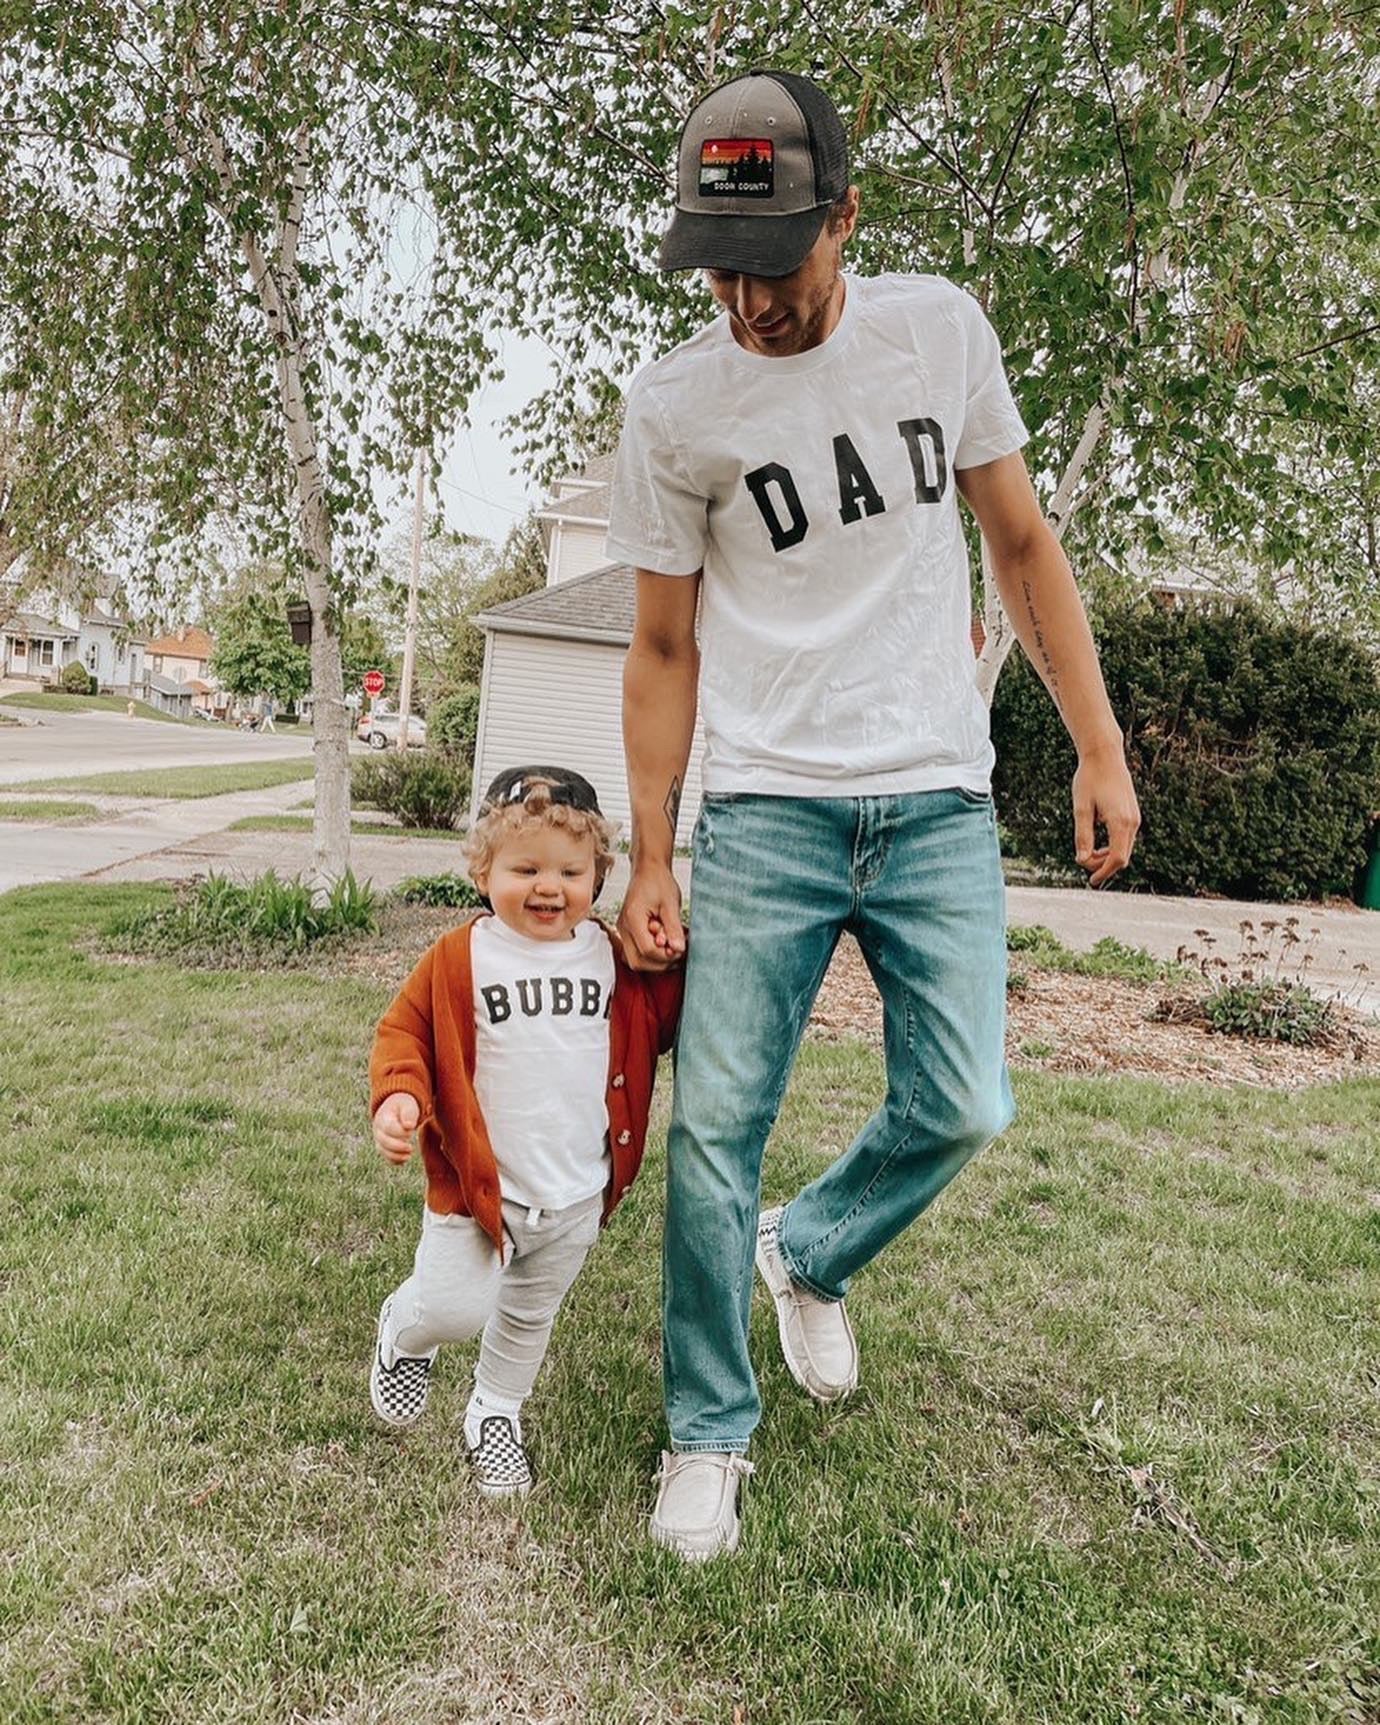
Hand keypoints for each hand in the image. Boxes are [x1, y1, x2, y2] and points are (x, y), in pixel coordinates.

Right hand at [374, 1092, 419, 1163]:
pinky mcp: (384, 1148)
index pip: (388, 1127)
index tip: (411, 1131)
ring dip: (396, 1156)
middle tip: (410, 1147)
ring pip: (383, 1151)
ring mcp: (380, 1139)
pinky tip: (406, 1158)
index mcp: (383, 1117)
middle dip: (398, 1146)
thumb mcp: (407, 1105)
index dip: (400, 1132)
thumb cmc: (403, 1107)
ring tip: (409, 1155)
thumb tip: (409, 1126)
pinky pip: (387, 1157)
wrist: (396, 1110)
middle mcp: (378, 1130)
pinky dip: (395, 1161)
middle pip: (384, 1141)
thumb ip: (409, 1113)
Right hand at [617, 861, 685, 970]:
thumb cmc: (658, 881)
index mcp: (633, 918)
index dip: (665, 954)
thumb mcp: (671, 903)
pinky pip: (637, 952)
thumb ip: (674, 928)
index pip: (647, 950)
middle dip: (660, 962)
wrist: (648, 870)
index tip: (679, 948)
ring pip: (636, 960)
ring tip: (672, 947)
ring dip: (656, 960)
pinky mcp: (628, 931)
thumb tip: (678, 949)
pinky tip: (664, 944)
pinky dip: (651, 954)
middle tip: (676, 952)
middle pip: (638, 962)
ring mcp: (623, 930)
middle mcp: (623, 927)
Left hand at [1073, 748, 1140, 887]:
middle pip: (1122, 858)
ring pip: (1124, 849)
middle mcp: (1132, 822)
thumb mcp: (1081, 808)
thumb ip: (1083, 835)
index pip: (1116, 859)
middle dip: (1103, 866)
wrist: (1105, 755)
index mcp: (1120, 822)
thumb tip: (1082, 860)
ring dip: (1107, 857)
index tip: (1092, 881)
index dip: (1103, 872)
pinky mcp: (1132, 814)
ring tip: (1087, 856)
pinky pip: (1125, 840)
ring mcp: (1135, 818)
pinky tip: (1097, 846)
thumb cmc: (1089, 779)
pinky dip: (1113, 847)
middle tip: (1082, 862)